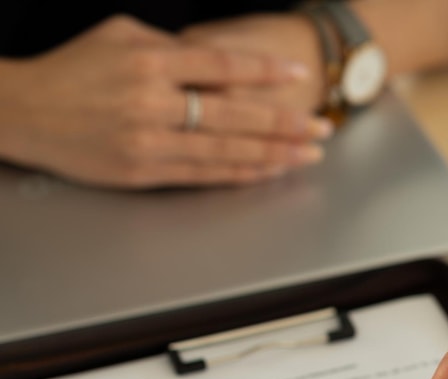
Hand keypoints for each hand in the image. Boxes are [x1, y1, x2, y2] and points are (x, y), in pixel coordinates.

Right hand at [0, 15, 331, 187]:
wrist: (24, 112)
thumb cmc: (72, 70)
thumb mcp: (119, 37)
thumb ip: (172, 50)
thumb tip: (219, 67)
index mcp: (149, 62)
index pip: (223, 67)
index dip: (266, 74)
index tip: (299, 80)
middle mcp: (153, 103)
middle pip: (235, 116)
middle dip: (284, 124)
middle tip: (320, 130)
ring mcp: (149, 142)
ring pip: (225, 151)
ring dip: (272, 155)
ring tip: (305, 156)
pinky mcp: (144, 172)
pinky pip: (202, 174)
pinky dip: (238, 173)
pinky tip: (265, 173)